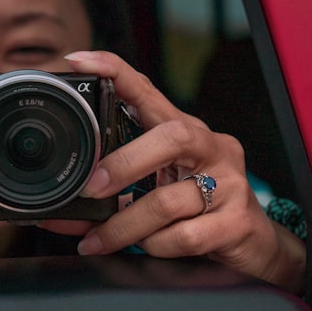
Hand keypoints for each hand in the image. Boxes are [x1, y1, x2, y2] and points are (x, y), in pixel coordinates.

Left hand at [41, 51, 304, 293]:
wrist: (253, 246)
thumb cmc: (198, 209)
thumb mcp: (155, 191)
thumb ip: (112, 197)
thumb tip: (58, 215)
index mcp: (183, 133)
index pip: (148, 91)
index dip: (115, 72)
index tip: (80, 61)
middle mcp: (210, 148)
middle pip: (171, 138)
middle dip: (124, 163)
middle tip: (90, 189)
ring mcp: (230, 183)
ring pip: (167, 200)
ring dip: (124, 226)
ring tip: (101, 240)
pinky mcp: (238, 222)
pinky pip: (185, 235)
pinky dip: (156, 246)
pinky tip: (149, 248)